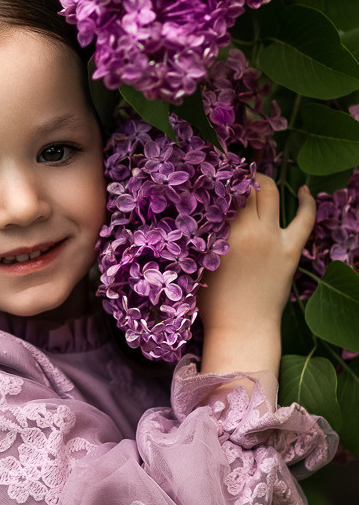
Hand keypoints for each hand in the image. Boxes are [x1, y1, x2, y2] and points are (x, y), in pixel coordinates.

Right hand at [197, 174, 315, 378]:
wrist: (242, 329)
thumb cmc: (212, 302)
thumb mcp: (197, 265)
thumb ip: (200, 237)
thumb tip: (197, 212)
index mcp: (223, 234)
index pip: (220, 192)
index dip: (216, 180)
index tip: (210, 176)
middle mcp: (250, 230)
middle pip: (245, 187)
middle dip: (238, 178)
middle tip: (231, 178)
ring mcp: (274, 238)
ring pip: (271, 194)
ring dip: (263, 183)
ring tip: (256, 181)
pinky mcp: (291, 250)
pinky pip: (305, 219)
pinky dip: (307, 202)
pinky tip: (304, 190)